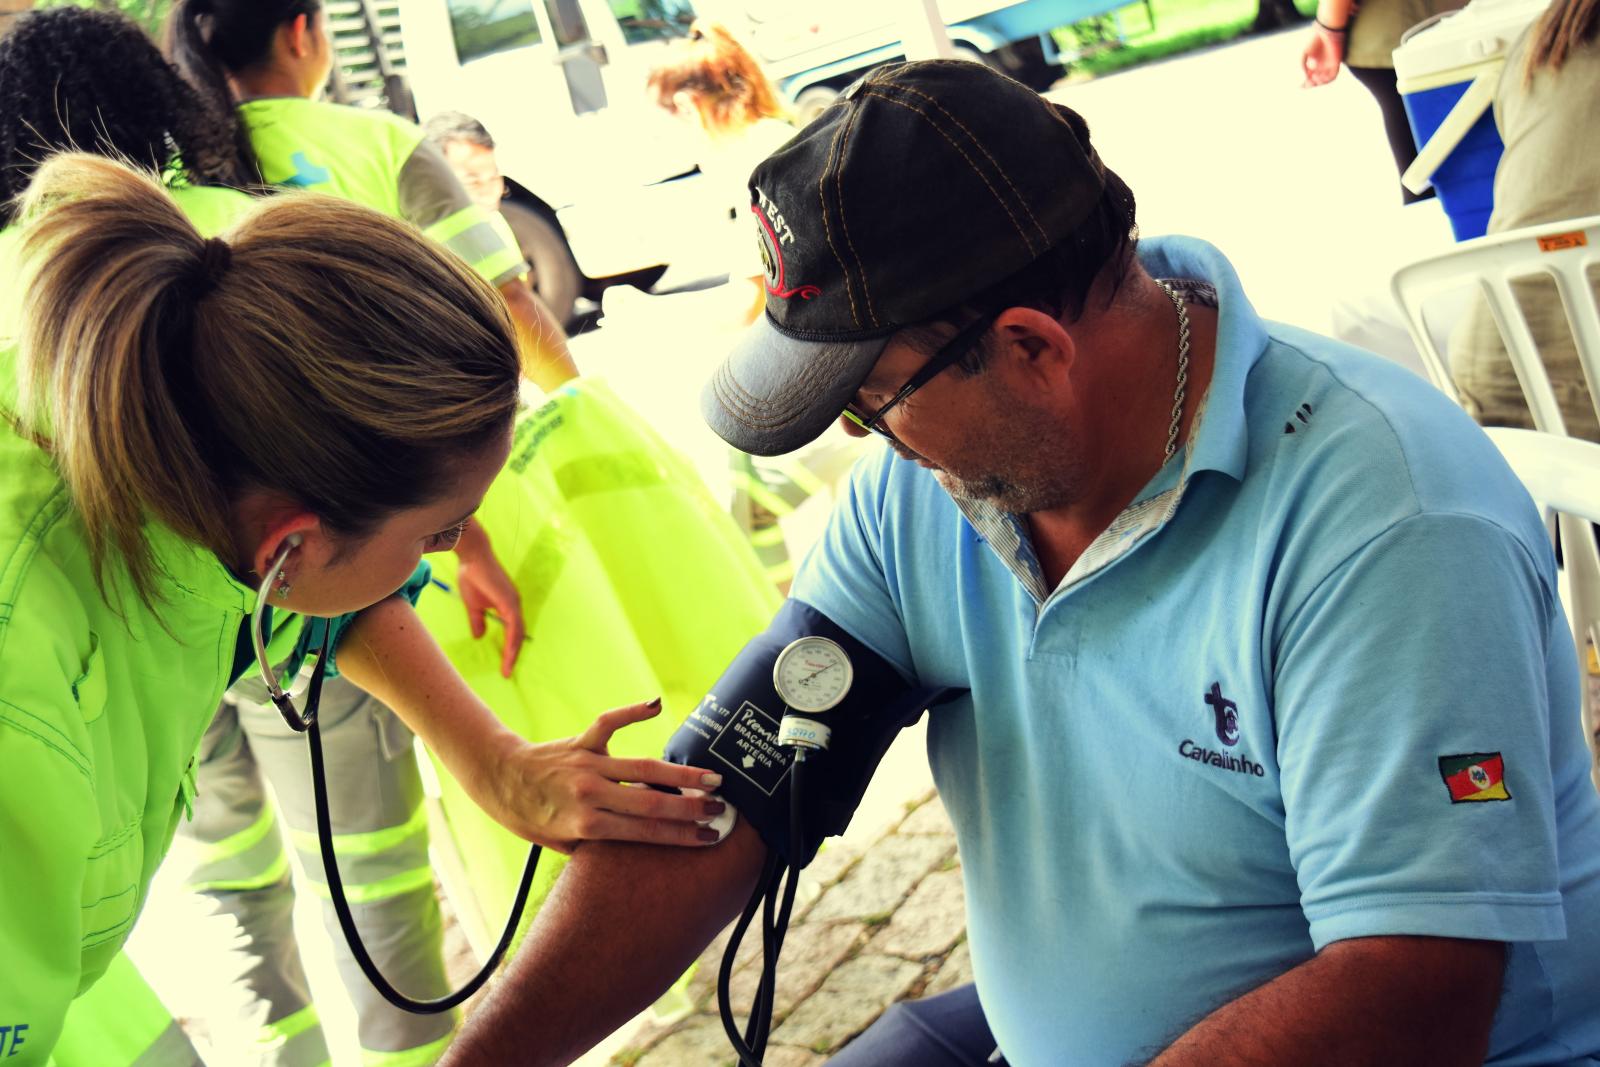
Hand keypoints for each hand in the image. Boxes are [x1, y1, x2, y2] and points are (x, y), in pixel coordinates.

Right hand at [453, 518, 525, 676]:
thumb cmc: (472, 575)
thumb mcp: (473, 605)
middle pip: (518, 635)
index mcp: (507, 605)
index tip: (504, 665)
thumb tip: (479, 637)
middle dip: (513, 655)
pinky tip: (508, 653)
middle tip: (507, 672)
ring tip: (507, 669)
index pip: (512, 631)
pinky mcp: (509, 600)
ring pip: (518, 632)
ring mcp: (514, 602)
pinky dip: (512, 641)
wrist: (471, 555)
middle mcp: (514, 604)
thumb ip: (478, 621)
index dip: (510, 648)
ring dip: (513, 652)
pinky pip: (514, 625)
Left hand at [477, 699, 727, 853]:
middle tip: (721, 810)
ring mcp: (587, 764)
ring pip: (642, 768)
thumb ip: (599, 845)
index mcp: (585, 826)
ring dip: (680, 773)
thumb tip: (646, 842)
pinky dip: (633, 712)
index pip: (643, 833)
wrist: (497, 779)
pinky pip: (611, 723)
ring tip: (711, 778)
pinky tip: (658, 704)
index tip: (709, 837)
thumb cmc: (529, 817)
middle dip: (689, 808)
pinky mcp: (582, 740)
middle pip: (650, 803)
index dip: (680, 836)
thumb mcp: (562, 844)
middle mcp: (589, 794)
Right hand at [1302, 24, 1345, 86]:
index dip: (1305, 83)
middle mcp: (1322, 65)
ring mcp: (1329, 65)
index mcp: (1314, 63)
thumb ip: (1302, 66)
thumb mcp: (1304, 54)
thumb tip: (1306, 77)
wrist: (1325, 31)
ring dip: (1318, 83)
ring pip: (1325, 80)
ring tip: (1312, 79)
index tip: (1299, 86)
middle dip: (1311, 84)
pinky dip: (1326, 79)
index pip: (1310, 77)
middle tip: (1306, 84)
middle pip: (1317, 80)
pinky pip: (1333, 76)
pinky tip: (1319, 77)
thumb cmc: (1314, 40)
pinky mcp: (1336, 63)